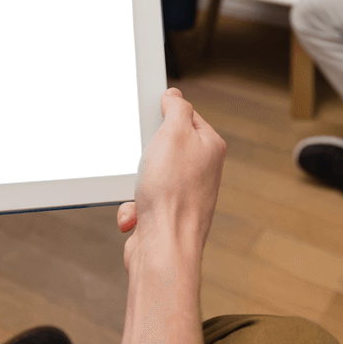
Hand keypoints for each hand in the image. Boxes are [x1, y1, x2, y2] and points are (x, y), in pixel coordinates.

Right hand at [116, 89, 226, 270]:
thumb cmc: (171, 193)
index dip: (164, 113)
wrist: (164, 248)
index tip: (148, 115)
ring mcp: (184, 194)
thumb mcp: (173, 134)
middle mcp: (201, 170)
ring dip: (134, 183)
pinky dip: (133, 207)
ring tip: (140, 193)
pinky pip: (141, 200)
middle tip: (141, 157)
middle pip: (163, 144)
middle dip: (142, 153)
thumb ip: (176, 109)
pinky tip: (137, 216)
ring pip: (147, 174)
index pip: (186, 115)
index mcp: (209, 147)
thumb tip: (174, 95)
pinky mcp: (166, 214)